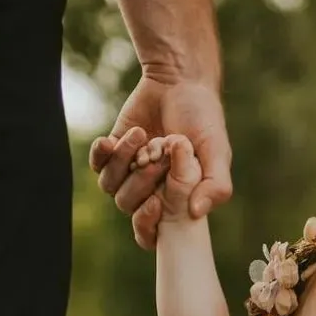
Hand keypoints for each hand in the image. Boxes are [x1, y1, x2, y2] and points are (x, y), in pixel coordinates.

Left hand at [88, 75, 232, 249]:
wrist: (180, 82)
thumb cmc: (204, 119)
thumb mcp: (217, 152)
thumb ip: (216, 185)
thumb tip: (197, 213)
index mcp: (175, 200)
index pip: (152, 233)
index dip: (147, 227)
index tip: (155, 204)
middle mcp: (150, 191)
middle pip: (129, 206)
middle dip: (142, 181)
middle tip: (161, 152)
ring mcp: (129, 172)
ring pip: (111, 187)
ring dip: (124, 161)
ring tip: (143, 136)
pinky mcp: (113, 151)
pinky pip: (98, 165)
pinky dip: (105, 153)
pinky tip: (114, 139)